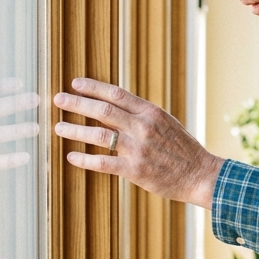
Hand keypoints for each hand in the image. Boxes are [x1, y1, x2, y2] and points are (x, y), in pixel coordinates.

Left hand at [53, 77, 223, 207]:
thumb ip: (141, 116)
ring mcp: (138, 149)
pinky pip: (103, 163)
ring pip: (98, 135)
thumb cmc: (183, 149)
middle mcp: (143, 127)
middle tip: (58, 100)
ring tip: (58, 127)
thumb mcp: (166, 124)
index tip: (74, 84)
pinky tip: (71, 156)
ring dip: (75, 130)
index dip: (93, 87)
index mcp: (151, 112)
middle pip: (103, 110)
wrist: (200, 174)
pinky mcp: (135, 170)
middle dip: (77, 104)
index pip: (117, 94)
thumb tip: (112, 109)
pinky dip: (84, 159)